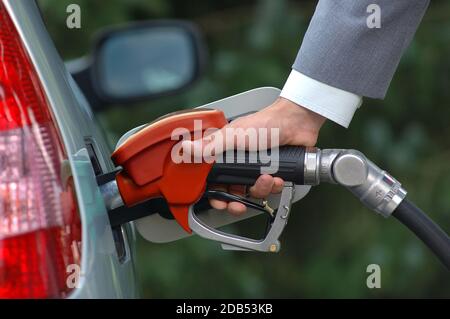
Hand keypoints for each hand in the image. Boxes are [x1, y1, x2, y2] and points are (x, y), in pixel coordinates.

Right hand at [182, 97, 325, 214]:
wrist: (296, 121)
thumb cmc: (265, 122)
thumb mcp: (233, 135)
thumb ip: (209, 146)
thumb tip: (185, 149)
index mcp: (226, 154)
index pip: (214, 180)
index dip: (215, 194)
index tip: (218, 202)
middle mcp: (240, 163)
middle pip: (233, 191)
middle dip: (237, 199)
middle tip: (239, 204)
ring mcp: (257, 168)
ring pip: (253, 192)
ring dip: (259, 189)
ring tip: (266, 178)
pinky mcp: (273, 172)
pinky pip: (271, 189)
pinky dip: (274, 186)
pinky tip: (277, 178)